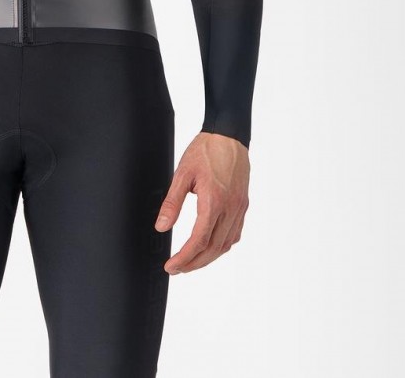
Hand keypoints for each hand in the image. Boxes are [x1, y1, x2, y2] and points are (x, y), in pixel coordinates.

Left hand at [154, 131, 249, 273]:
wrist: (229, 135)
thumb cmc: (205, 150)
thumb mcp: (182, 174)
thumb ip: (172, 203)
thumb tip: (161, 227)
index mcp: (214, 201)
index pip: (199, 240)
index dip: (184, 258)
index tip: (171, 266)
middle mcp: (230, 208)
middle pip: (213, 249)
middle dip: (194, 263)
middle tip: (178, 269)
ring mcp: (239, 207)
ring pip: (226, 244)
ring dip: (208, 258)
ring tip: (191, 261)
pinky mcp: (243, 204)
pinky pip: (234, 233)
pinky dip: (222, 245)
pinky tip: (211, 246)